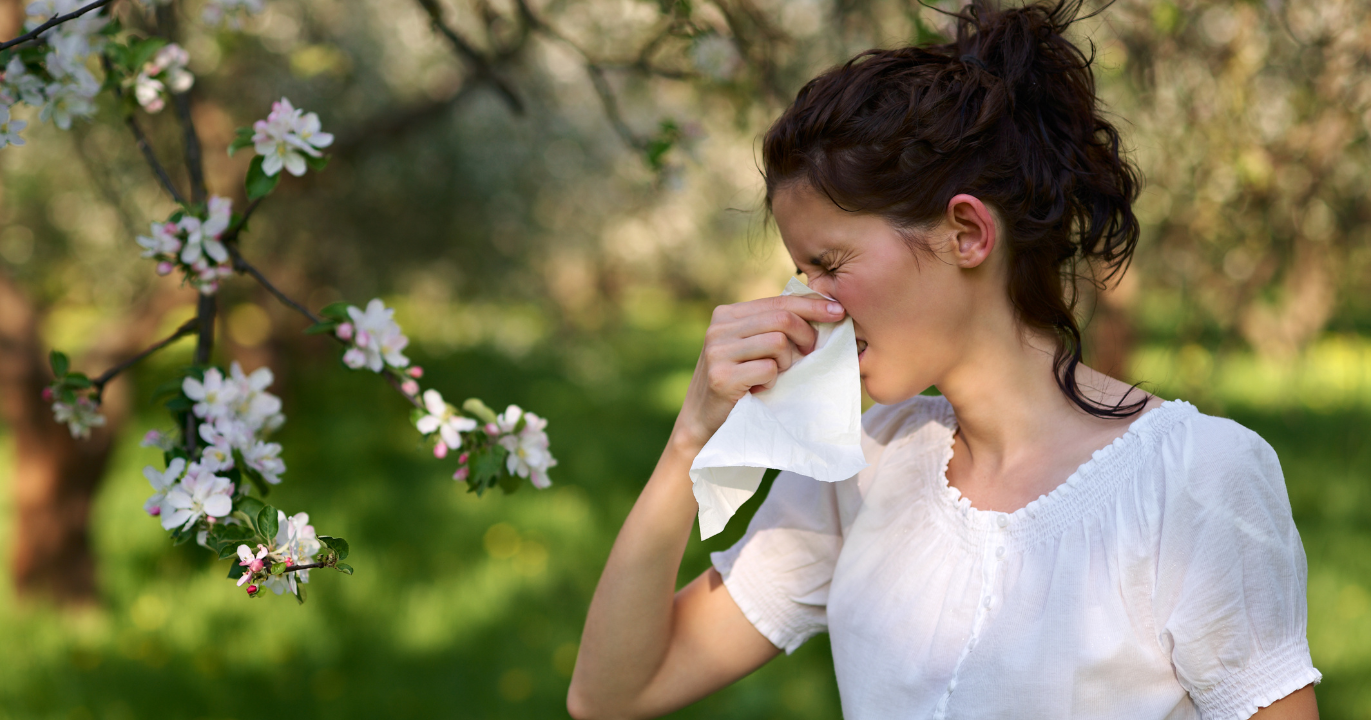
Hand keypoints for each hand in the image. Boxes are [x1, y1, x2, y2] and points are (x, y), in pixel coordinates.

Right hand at [671, 294, 844, 450]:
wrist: (702, 422)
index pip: (778, 301)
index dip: (811, 305)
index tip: (838, 311)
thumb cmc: (737, 383)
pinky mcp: (721, 376)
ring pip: (777, 342)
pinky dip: (772, 381)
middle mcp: (719, 328)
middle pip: (781, 319)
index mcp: (727, 314)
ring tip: (774, 375)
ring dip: (786, 362)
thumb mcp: (751, 347)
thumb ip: (772, 328)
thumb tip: (820, 311)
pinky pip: (768, 369)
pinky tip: (759, 389)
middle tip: (808, 353)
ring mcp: (717, 351)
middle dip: (805, 336)